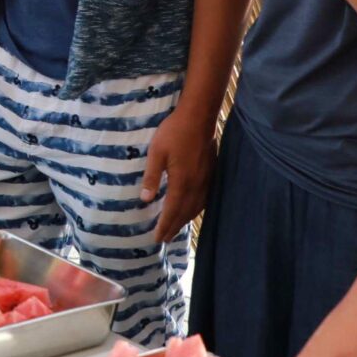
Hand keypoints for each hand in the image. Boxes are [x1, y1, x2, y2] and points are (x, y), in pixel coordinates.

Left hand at [141, 106, 215, 244]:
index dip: (164, 225)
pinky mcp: (211, 173)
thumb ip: (151, 176)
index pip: (172, 210)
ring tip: (175, 228)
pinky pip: (204, 199)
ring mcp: (206, 180)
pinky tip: (191, 210)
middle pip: (185, 213)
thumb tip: (145, 199)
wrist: (198, 118)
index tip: (157, 238)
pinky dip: (196, 209)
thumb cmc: (173, 132)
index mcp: (182, 182)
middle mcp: (196, 185)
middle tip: (164, 239)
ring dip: (185, 220)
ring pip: (196, 208)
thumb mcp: (156, 152)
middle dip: (174, 227)